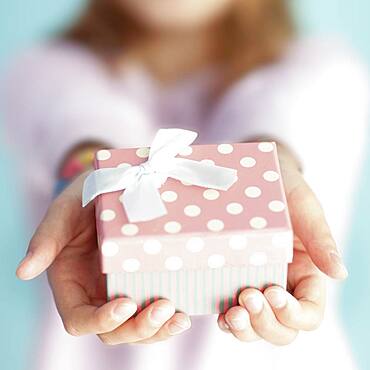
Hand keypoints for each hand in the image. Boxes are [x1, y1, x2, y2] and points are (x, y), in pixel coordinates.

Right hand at [16, 172, 190, 344]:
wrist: (115, 185)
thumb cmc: (85, 197)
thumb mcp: (65, 211)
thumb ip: (47, 238)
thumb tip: (23, 271)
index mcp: (72, 283)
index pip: (79, 320)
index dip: (100, 320)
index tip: (124, 305)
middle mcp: (97, 292)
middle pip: (114, 330)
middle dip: (138, 328)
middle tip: (164, 309)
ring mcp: (122, 289)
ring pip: (137, 326)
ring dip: (159, 329)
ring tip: (181, 318)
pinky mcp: (144, 281)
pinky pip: (155, 307)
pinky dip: (170, 314)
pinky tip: (188, 305)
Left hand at [217, 142, 347, 344]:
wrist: (254, 178)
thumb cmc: (285, 190)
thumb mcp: (304, 208)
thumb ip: (320, 238)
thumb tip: (339, 274)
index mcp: (306, 274)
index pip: (309, 312)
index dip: (294, 314)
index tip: (274, 293)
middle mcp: (283, 286)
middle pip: (283, 328)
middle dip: (266, 322)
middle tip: (247, 297)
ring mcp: (257, 286)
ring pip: (257, 327)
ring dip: (246, 329)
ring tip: (232, 314)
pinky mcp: (234, 281)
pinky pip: (234, 312)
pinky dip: (229, 320)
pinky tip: (220, 313)